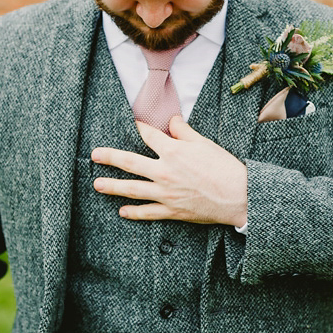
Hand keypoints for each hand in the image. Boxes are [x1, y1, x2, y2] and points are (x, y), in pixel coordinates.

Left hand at [91, 117, 247, 226]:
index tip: (132, 123)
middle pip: (129, 163)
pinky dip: (134, 212)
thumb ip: (183, 132)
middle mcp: (164, 172)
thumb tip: (171, 120)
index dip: (139, 127)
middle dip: (109, 158)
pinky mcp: (171, 211)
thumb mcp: (204, 143)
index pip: (148, 135)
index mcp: (172, 151)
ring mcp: (166, 193)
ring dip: (113, 186)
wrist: (238, 196)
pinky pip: (148, 212)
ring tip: (97, 185)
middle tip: (94, 155)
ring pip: (132, 189)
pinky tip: (122, 211)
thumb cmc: (224, 167)